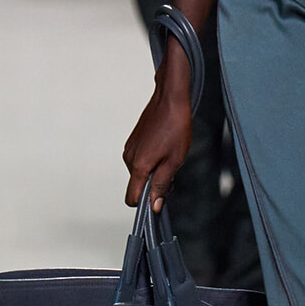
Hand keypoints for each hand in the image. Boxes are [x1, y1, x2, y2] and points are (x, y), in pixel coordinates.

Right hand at [123, 75, 193, 213]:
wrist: (170, 100)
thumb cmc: (175, 126)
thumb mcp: (175, 160)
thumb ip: (162, 184)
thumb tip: (154, 205)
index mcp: (138, 166)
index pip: (132, 198)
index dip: (144, 203)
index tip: (159, 199)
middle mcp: (129, 159)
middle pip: (137, 185)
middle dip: (152, 184)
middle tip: (171, 169)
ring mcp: (129, 149)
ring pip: (139, 172)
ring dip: (152, 170)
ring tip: (169, 154)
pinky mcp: (132, 141)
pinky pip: (139, 160)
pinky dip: (150, 160)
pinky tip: (163, 147)